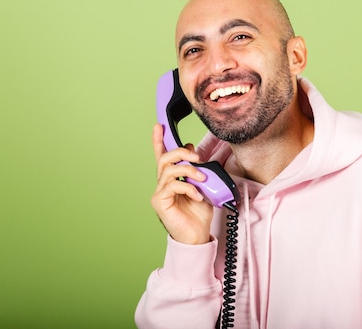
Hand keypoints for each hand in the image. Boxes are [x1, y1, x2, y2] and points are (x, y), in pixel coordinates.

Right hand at [150, 124, 213, 244]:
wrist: (198, 235)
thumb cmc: (199, 212)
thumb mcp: (203, 185)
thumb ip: (197, 169)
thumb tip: (192, 150)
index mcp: (172, 178)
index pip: (163, 155)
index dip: (159, 140)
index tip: (159, 126)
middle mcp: (163, 183)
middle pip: (165, 158)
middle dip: (181, 153)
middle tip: (197, 158)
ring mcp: (160, 192)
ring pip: (168, 170)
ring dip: (189, 171)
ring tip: (202, 179)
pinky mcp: (160, 202)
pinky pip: (172, 185)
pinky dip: (188, 188)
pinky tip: (197, 195)